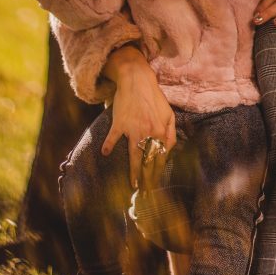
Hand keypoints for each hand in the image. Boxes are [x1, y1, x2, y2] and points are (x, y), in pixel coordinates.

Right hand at [101, 45, 175, 188]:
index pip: (160, 158)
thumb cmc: (154, 98)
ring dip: (134, 173)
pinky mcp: (120, 123)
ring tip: (133, 185)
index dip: (158, 174)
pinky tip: (104, 153)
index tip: (155, 186)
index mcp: (161, 132)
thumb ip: (171, 134)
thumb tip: (169, 150)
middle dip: (148, 180)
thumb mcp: (169, 114)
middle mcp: (148, 133)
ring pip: (134, 156)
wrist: (137, 81)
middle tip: (146, 193)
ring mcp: (133, 129)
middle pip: (149, 161)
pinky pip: (113, 137)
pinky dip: (108, 145)